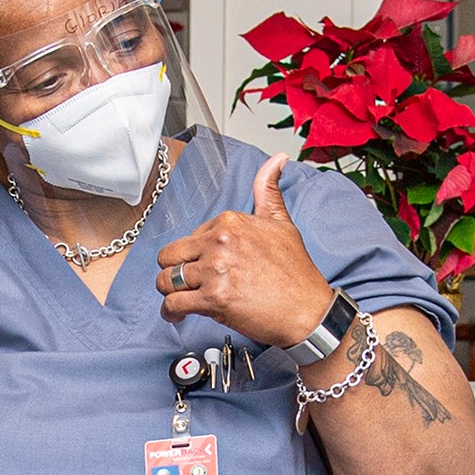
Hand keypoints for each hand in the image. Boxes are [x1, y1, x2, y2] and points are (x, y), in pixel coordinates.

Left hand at [154, 154, 334, 347]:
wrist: (308, 310)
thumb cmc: (296, 272)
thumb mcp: (282, 223)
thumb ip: (268, 190)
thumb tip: (277, 159)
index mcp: (231, 221)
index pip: (191, 235)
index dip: (195, 253)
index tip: (203, 265)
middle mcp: (220, 242)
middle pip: (170, 255)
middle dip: (173, 270)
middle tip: (184, 283)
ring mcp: (215, 271)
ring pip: (167, 280)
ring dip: (170, 292)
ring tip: (179, 299)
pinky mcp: (213, 299)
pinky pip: (173, 304)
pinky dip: (170, 312)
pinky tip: (177, 315)